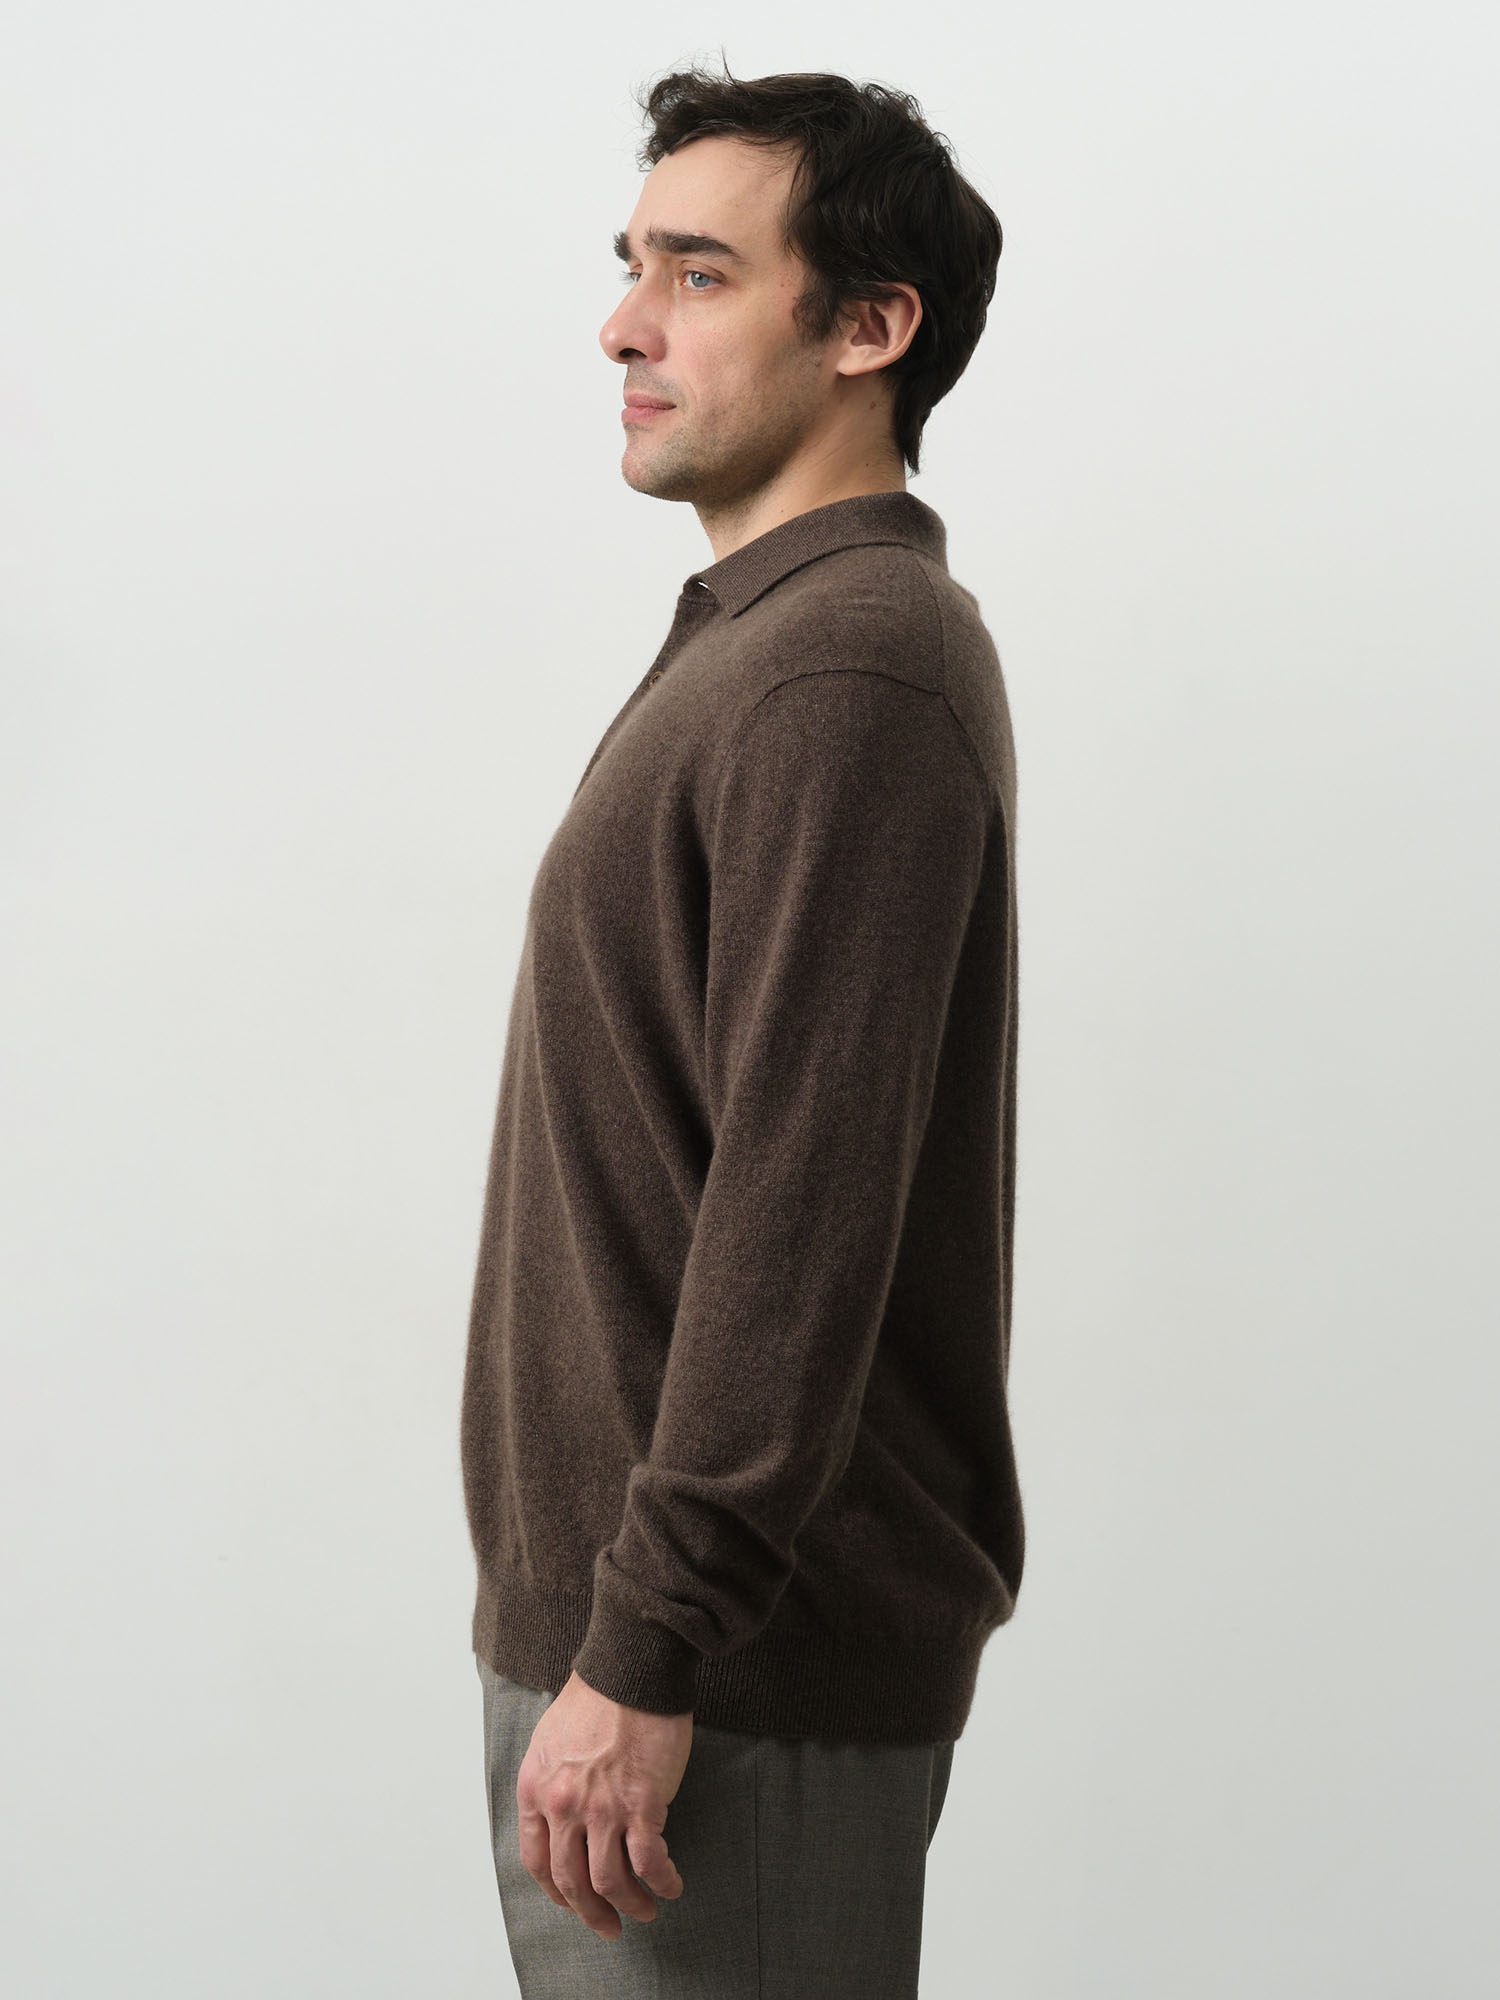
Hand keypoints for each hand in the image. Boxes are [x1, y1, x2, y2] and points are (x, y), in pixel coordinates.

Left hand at [515, 1669, 691, 1939]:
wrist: (630, 1670)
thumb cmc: (595, 1698)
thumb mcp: (550, 1743)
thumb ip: (551, 1786)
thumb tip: (564, 1822)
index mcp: (536, 1791)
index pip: (538, 1861)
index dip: (558, 1891)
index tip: (574, 1903)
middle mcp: (563, 1806)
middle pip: (572, 1881)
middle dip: (592, 1912)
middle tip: (609, 1925)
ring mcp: (602, 1808)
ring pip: (610, 1881)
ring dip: (630, 1904)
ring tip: (645, 1910)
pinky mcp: (642, 1804)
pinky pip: (649, 1862)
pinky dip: (661, 1882)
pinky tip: (671, 1885)